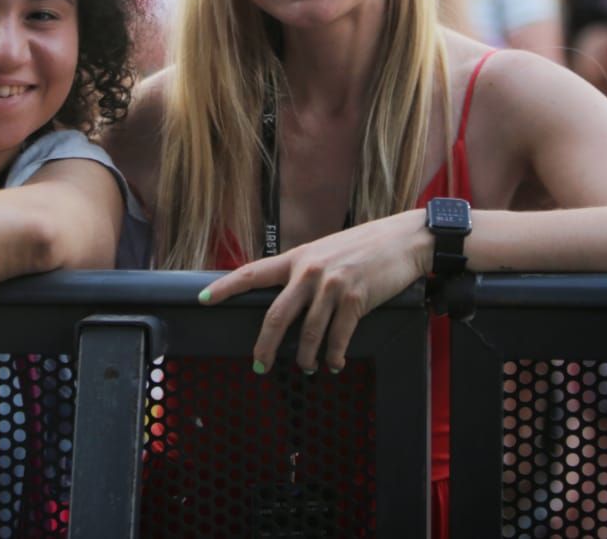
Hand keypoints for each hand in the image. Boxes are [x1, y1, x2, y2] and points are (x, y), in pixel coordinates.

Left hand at [199, 211, 429, 373]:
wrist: (402, 239)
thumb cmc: (364, 246)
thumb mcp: (326, 251)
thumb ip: (304, 271)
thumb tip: (288, 297)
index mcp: (298, 257)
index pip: (252, 272)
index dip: (224, 287)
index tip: (203, 298)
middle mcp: (310, 271)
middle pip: (276, 316)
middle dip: (265, 346)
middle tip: (260, 364)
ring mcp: (332, 286)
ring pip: (309, 333)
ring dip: (307, 356)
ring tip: (308, 366)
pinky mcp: (355, 299)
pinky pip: (338, 338)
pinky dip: (334, 356)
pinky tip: (334, 363)